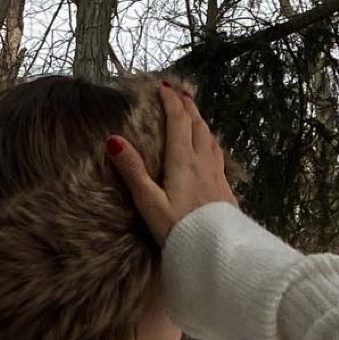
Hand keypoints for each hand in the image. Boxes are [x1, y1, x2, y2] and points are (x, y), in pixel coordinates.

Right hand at [106, 80, 238, 246]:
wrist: (217, 252)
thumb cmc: (179, 230)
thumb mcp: (149, 202)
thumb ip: (133, 171)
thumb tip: (113, 140)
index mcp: (183, 160)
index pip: (178, 121)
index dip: (170, 101)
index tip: (162, 87)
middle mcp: (203, 161)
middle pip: (197, 125)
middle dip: (187, 106)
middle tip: (180, 93)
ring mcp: (217, 175)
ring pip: (210, 138)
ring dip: (200, 121)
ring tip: (194, 114)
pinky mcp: (225, 189)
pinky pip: (218, 155)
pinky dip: (211, 142)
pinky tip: (211, 149)